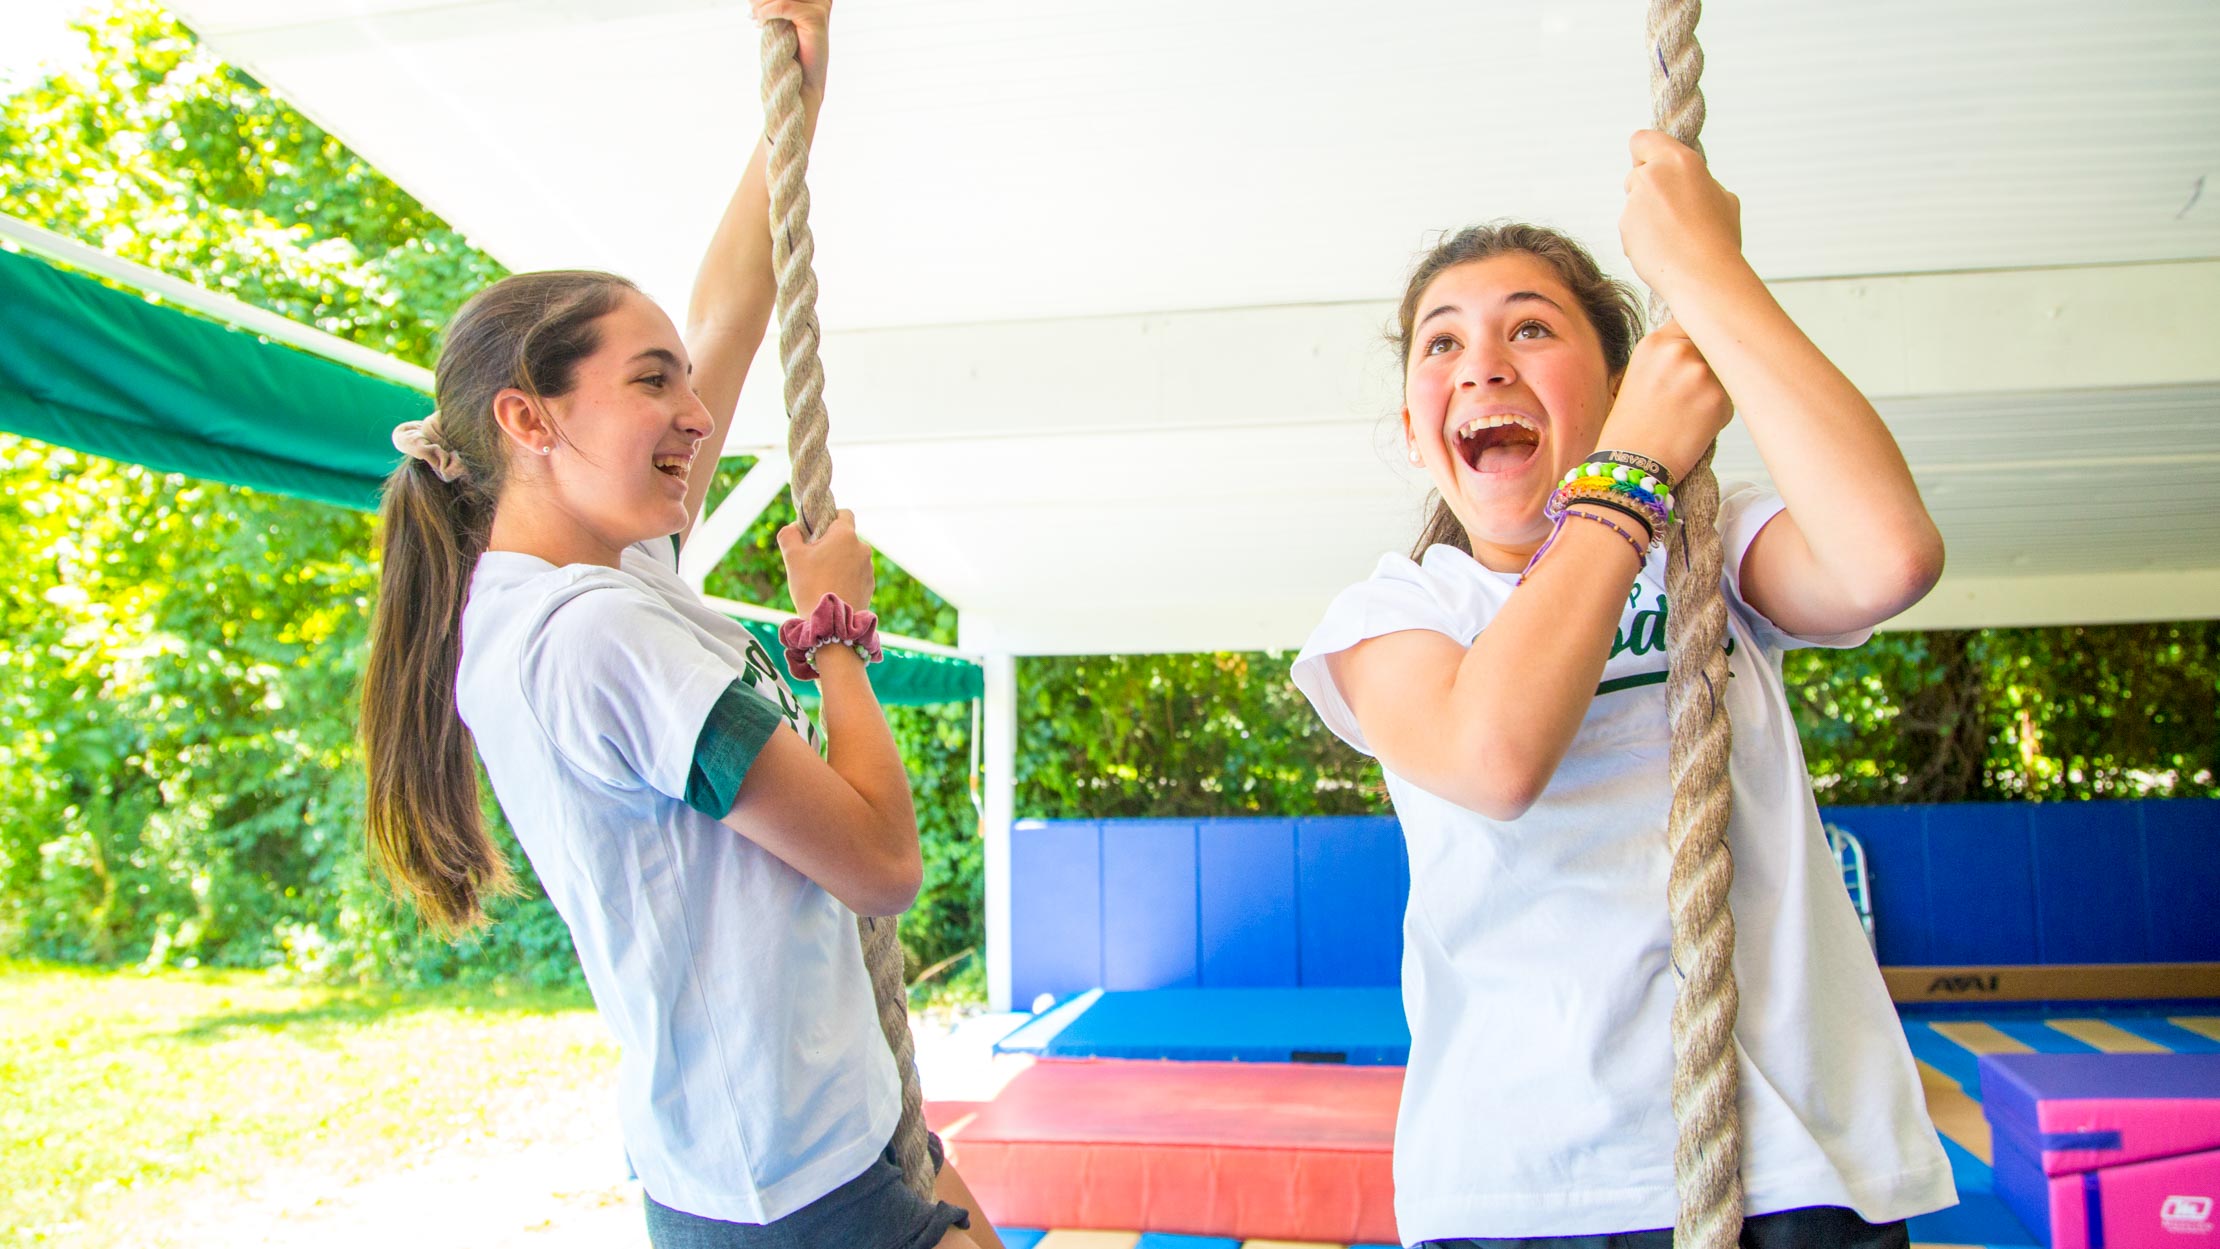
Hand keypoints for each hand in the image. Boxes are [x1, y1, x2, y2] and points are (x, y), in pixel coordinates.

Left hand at [752, 0, 830, 98]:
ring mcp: (820, 6)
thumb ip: (776, 3)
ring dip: (761, 4)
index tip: (752, 5)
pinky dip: (766, 13)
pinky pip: (783, 5)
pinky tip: (759, 23)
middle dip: (762, 0)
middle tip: (751, 11)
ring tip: (753, 16)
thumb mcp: (783, 19)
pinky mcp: (815, 16)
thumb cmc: (790, 51)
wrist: (802, 82)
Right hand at [778, 509, 873, 612]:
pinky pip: (856, 575)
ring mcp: (869, 568)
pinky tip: (832, 590)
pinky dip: (845, 578)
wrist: (830, 624)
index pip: (843, 513)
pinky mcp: (870, 585)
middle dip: (830, 545)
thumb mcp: (792, 557)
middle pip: (845, 538)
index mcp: (845, 535)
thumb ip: (789, 534)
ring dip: (838, 562)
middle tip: (812, 560)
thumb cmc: (810, 586)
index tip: (816, 531)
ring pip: (851, 557)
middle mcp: (862, 548)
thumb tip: (794, 527)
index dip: (829, 518)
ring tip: (821, 579)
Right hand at [1594, 319, 1732, 483]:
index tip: (1699, 352)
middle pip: (1714, 346)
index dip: (1700, 338)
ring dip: (1715, 390)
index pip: (1695, 322)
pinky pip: (1730, 400)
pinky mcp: (1717, 398)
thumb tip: (1707, 342)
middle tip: (1692, 391)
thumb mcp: (1640, 375)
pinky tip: (1693, 428)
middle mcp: (1677, 350)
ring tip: (1687, 414)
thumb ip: (1670, 354)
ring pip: (1724, 373)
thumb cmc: (1633, 426)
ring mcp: (1699, 372)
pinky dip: (1717, 415)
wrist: (1629, 464)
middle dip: (1711, 364)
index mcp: (1654, 342)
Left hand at [1620, 129, 1743, 306]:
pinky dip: (1640, 237)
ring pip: (1632, 203)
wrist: (1705, 276)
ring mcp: (1635, 202)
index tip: (1650, 164)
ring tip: (1672, 236)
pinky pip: (1629, 228)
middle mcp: (1653, 175)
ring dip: (1644, 215)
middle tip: (1671, 212)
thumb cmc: (1719, 239)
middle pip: (1636, 174)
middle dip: (1647, 190)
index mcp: (1681, 161)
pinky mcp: (1625, 226)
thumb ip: (1698, 182)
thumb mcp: (1723, 198)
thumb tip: (1688, 181)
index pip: (1642, 140)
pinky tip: (1662, 249)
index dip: (1644, 152)